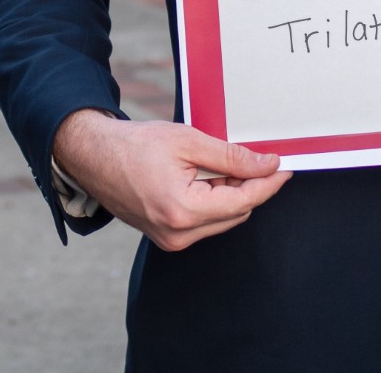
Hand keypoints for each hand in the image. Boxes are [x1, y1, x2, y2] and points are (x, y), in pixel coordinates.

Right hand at [52, 109, 291, 251]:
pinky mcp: (166, 238)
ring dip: (234, 194)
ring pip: (223, 220)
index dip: (269, 183)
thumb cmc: (135, 145)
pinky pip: (205, 223)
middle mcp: (178, 234)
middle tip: (258, 156)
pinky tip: (213, 178)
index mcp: (183, 209)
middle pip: (237, 213)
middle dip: (251, 186)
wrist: (94, 157)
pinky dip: (216, 201)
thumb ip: (231, 156)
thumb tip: (267, 164)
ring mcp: (171, 240)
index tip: (286, 167)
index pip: (244, 200)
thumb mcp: (188, 141)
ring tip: (229, 163)